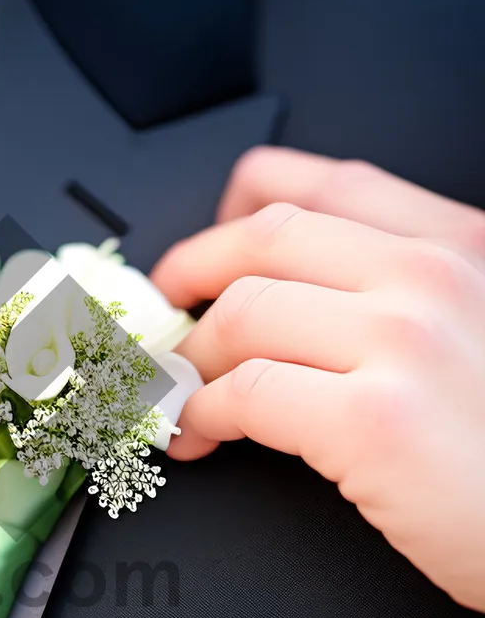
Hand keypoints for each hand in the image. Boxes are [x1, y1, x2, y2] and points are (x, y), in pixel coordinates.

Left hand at [150, 147, 484, 608]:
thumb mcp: (478, 332)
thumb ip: (398, 293)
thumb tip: (278, 289)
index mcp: (464, 245)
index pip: (328, 184)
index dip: (240, 211)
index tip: (207, 250)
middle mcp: (436, 276)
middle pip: (265, 238)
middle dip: (191, 274)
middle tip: (165, 313)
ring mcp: (407, 342)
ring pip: (242, 313)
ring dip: (192, 357)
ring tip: (183, 390)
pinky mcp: (375, 420)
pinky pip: (244, 393)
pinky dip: (201, 413)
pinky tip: (199, 433)